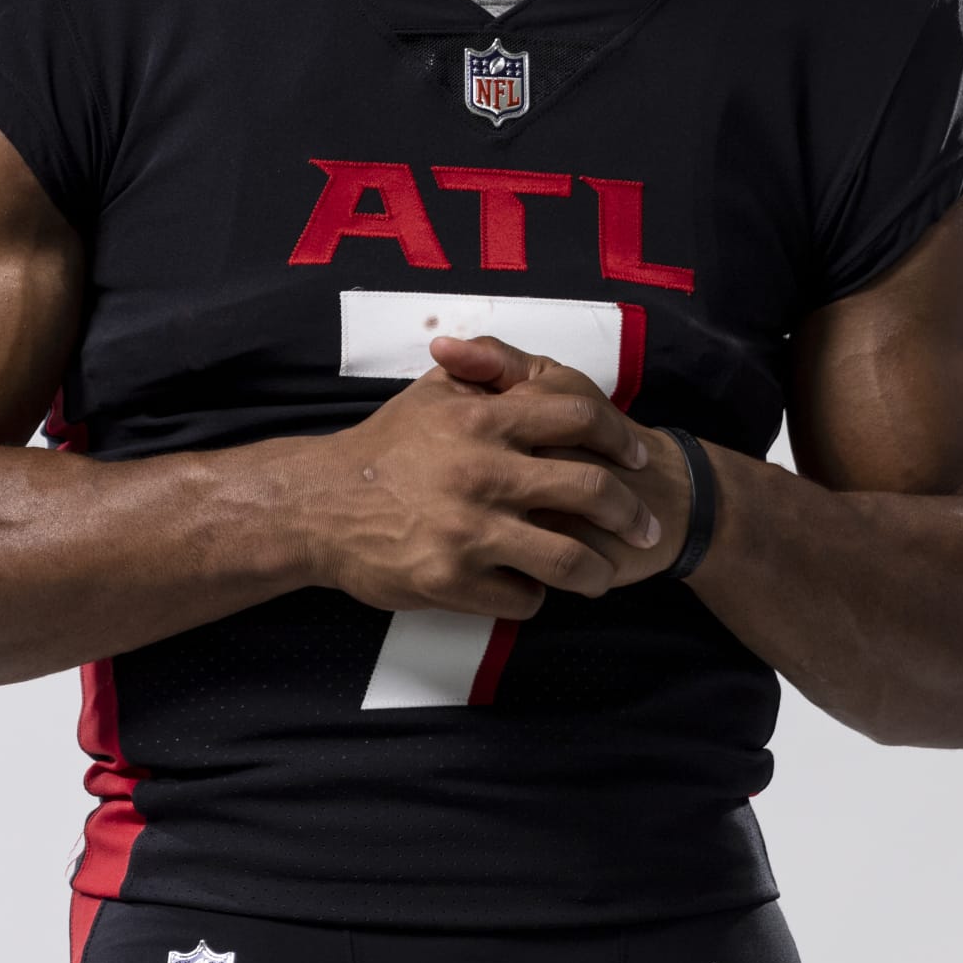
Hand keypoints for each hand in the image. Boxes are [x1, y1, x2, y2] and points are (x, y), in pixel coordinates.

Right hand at [303, 335, 665, 618]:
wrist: (318, 506)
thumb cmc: (382, 448)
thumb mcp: (430, 392)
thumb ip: (484, 371)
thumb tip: (535, 364)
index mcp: (482, 421)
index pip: (579, 417)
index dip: (620, 436)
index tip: (637, 457)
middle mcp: (482, 474)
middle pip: (591, 490)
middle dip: (630, 512)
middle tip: (644, 525)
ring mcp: (468, 531)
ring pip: (568, 559)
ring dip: (595, 571)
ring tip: (600, 574)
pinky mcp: (450, 581)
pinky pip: (522, 598)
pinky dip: (534, 596)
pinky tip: (529, 588)